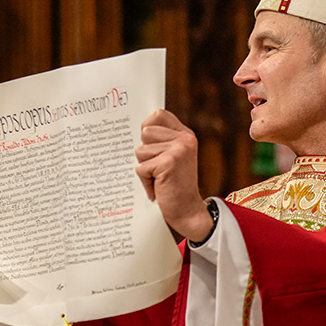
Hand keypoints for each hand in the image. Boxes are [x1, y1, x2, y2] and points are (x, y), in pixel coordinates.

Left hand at [135, 109, 213, 241]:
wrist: (187, 211)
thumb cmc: (174, 185)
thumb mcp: (172, 157)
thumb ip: (160, 141)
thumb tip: (137, 129)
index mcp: (185, 135)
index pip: (158, 115)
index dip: (147, 127)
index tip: (150, 143)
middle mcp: (184, 139)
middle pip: (145, 132)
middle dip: (145, 153)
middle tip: (159, 168)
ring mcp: (178, 149)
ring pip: (140, 151)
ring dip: (145, 168)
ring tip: (159, 178)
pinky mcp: (168, 163)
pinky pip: (141, 168)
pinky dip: (145, 181)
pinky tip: (158, 188)